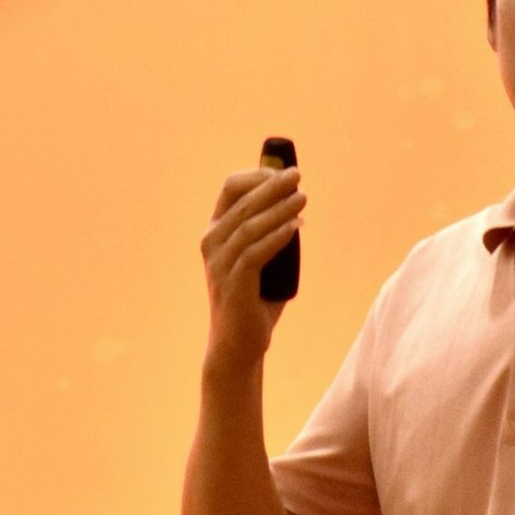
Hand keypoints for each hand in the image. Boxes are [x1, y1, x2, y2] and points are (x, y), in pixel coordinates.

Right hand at [200, 166, 305, 368]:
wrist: (238, 343)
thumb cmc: (253, 298)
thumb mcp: (261, 257)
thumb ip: (270, 232)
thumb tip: (295, 200)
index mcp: (215, 232)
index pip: (230, 189)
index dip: (257, 176)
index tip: (284, 171)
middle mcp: (212, 243)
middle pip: (243, 203)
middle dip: (272, 187)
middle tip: (298, 178)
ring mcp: (219, 264)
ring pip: (249, 226)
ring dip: (279, 209)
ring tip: (303, 199)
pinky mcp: (233, 284)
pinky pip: (255, 253)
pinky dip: (277, 237)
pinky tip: (296, 226)